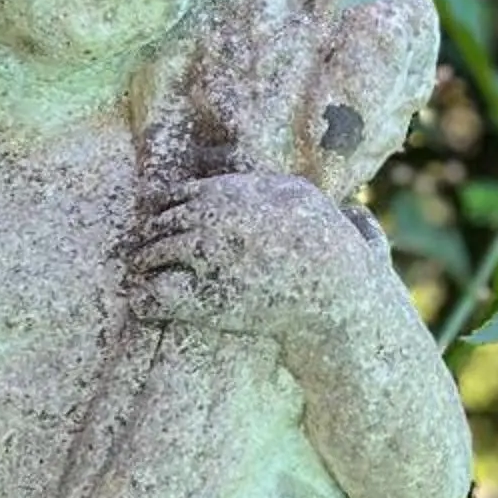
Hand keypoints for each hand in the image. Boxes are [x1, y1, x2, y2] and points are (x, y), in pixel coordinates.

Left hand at [126, 170, 370, 339]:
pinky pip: (154, 292)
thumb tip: (360, 214)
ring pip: (151, 252)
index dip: (173, 210)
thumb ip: (347, 220)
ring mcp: (204, 251)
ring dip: (142, 264)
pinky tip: (144, 306)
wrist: (338, 295)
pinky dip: (144, 299)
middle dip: (152, 236)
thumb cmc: (349, 270)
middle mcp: (218, 214)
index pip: (187, 192)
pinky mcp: (199, 292)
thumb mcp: (352, 231)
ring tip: (137, 277)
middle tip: (143, 252)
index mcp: (242, 191)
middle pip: (164, 220)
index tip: (169, 224)